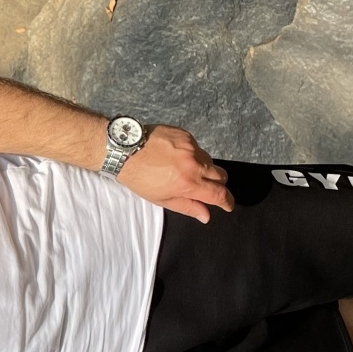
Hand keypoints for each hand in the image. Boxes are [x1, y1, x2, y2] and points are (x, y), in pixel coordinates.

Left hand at [115, 124, 231, 222]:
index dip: (227, 201)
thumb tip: (207, 216)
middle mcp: (194, 165)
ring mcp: (191, 148)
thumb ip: (188, 207)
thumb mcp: (162, 199)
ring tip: (185, 170)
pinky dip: (192, 154)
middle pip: (221, 176)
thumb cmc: (140, 179)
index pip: (219, 194)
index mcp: (188, 184)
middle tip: (205, 187)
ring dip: (204, 168)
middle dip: (217, 184)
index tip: (228, 205)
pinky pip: (197, 148)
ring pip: (209, 161)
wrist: (124, 151)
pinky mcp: (186, 135)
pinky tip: (177, 156)